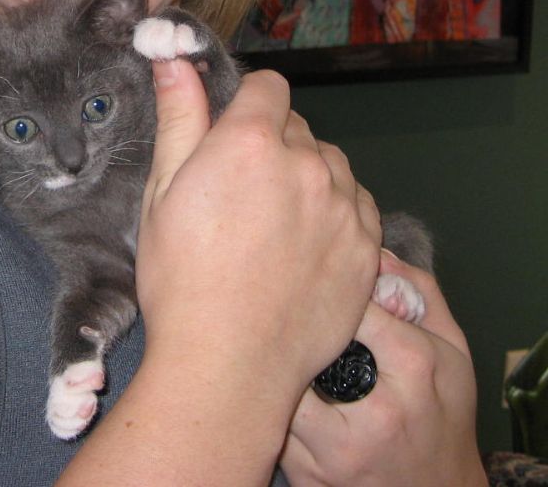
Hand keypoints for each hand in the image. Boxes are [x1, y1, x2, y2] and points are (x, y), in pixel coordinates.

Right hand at [135, 65, 382, 413]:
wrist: (227, 365)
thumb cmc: (182, 278)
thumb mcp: (163, 190)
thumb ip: (179, 116)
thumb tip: (173, 57)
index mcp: (250, 140)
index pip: (268, 86)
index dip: (247, 103)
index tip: (231, 131)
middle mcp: (306, 162)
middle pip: (296, 126)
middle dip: (272, 142)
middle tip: (243, 190)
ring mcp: (344, 206)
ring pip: (329, 163)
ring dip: (307, 174)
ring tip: (275, 220)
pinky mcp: (368, 247)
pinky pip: (357, 203)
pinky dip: (336, 210)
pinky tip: (305, 243)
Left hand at [281, 253, 485, 485]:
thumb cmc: (445, 413)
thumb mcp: (451, 349)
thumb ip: (417, 292)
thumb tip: (373, 248)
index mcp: (411, 368)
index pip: (348, 302)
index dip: (322, 285)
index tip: (309, 277)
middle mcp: (375, 413)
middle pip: (300, 343)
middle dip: (284, 322)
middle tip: (271, 302)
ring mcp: (338, 453)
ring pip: (273, 385)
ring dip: (265, 361)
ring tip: (260, 341)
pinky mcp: (309, 477)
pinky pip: (268, 424)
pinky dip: (262, 400)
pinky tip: (264, 384)